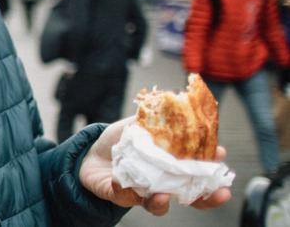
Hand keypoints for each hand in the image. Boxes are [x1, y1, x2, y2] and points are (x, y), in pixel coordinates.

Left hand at [78, 117, 231, 215]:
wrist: (92, 150)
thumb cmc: (123, 140)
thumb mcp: (141, 124)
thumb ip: (160, 120)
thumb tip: (179, 108)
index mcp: (173, 169)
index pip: (200, 176)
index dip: (214, 172)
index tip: (222, 159)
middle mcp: (162, 184)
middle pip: (190, 198)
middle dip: (206, 198)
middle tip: (220, 194)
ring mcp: (141, 192)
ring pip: (157, 205)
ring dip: (161, 202)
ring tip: (162, 195)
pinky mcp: (119, 195)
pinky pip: (123, 197)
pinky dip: (122, 190)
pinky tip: (118, 180)